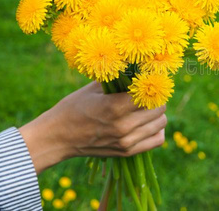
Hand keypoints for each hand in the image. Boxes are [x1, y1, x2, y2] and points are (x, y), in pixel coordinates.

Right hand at [19, 82, 166, 173]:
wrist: (58, 137)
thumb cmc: (73, 107)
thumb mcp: (93, 88)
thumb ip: (117, 79)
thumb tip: (137, 67)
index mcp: (115, 106)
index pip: (150, 94)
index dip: (151, 85)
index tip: (147, 81)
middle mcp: (124, 125)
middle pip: (159, 109)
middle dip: (156, 98)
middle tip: (147, 93)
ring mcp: (126, 141)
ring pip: (160, 124)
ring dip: (157, 114)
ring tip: (147, 108)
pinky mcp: (127, 152)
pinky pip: (157, 140)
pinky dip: (157, 130)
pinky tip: (148, 123)